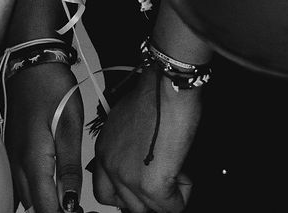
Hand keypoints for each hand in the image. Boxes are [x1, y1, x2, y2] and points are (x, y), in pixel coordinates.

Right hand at [7, 60, 84, 212]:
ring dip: (41, 201)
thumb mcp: (69, 126)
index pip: (44, 206)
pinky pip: (17, 179)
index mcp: (33, 159)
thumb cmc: (52, 87)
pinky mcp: (9, 146)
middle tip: (74, 208)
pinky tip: (47, 184)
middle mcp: (16, 161)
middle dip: (52, 210)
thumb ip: (69, 168)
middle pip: (32, 204)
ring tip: (65, 199)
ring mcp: (9, 154)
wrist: (30, 59)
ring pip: (22, 194)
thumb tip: (70, 202)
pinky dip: (31, 188)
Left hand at [89, 74, 198, 212]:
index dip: (128, 194)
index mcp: (104, 151)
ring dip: (168, 197)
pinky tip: (184, 171)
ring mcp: (128, 177)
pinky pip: (172, 207)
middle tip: (166, 183)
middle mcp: (110, 166)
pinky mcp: (151, 185)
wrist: (166, 87)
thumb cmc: (154, 94)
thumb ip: (128, 148)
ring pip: (149, 210)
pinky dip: (183, 194)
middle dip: (150, 198)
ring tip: (177, 171)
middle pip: (127, 205)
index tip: (145, 189)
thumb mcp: (128, 121)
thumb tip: (144, 164)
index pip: (105, 192)